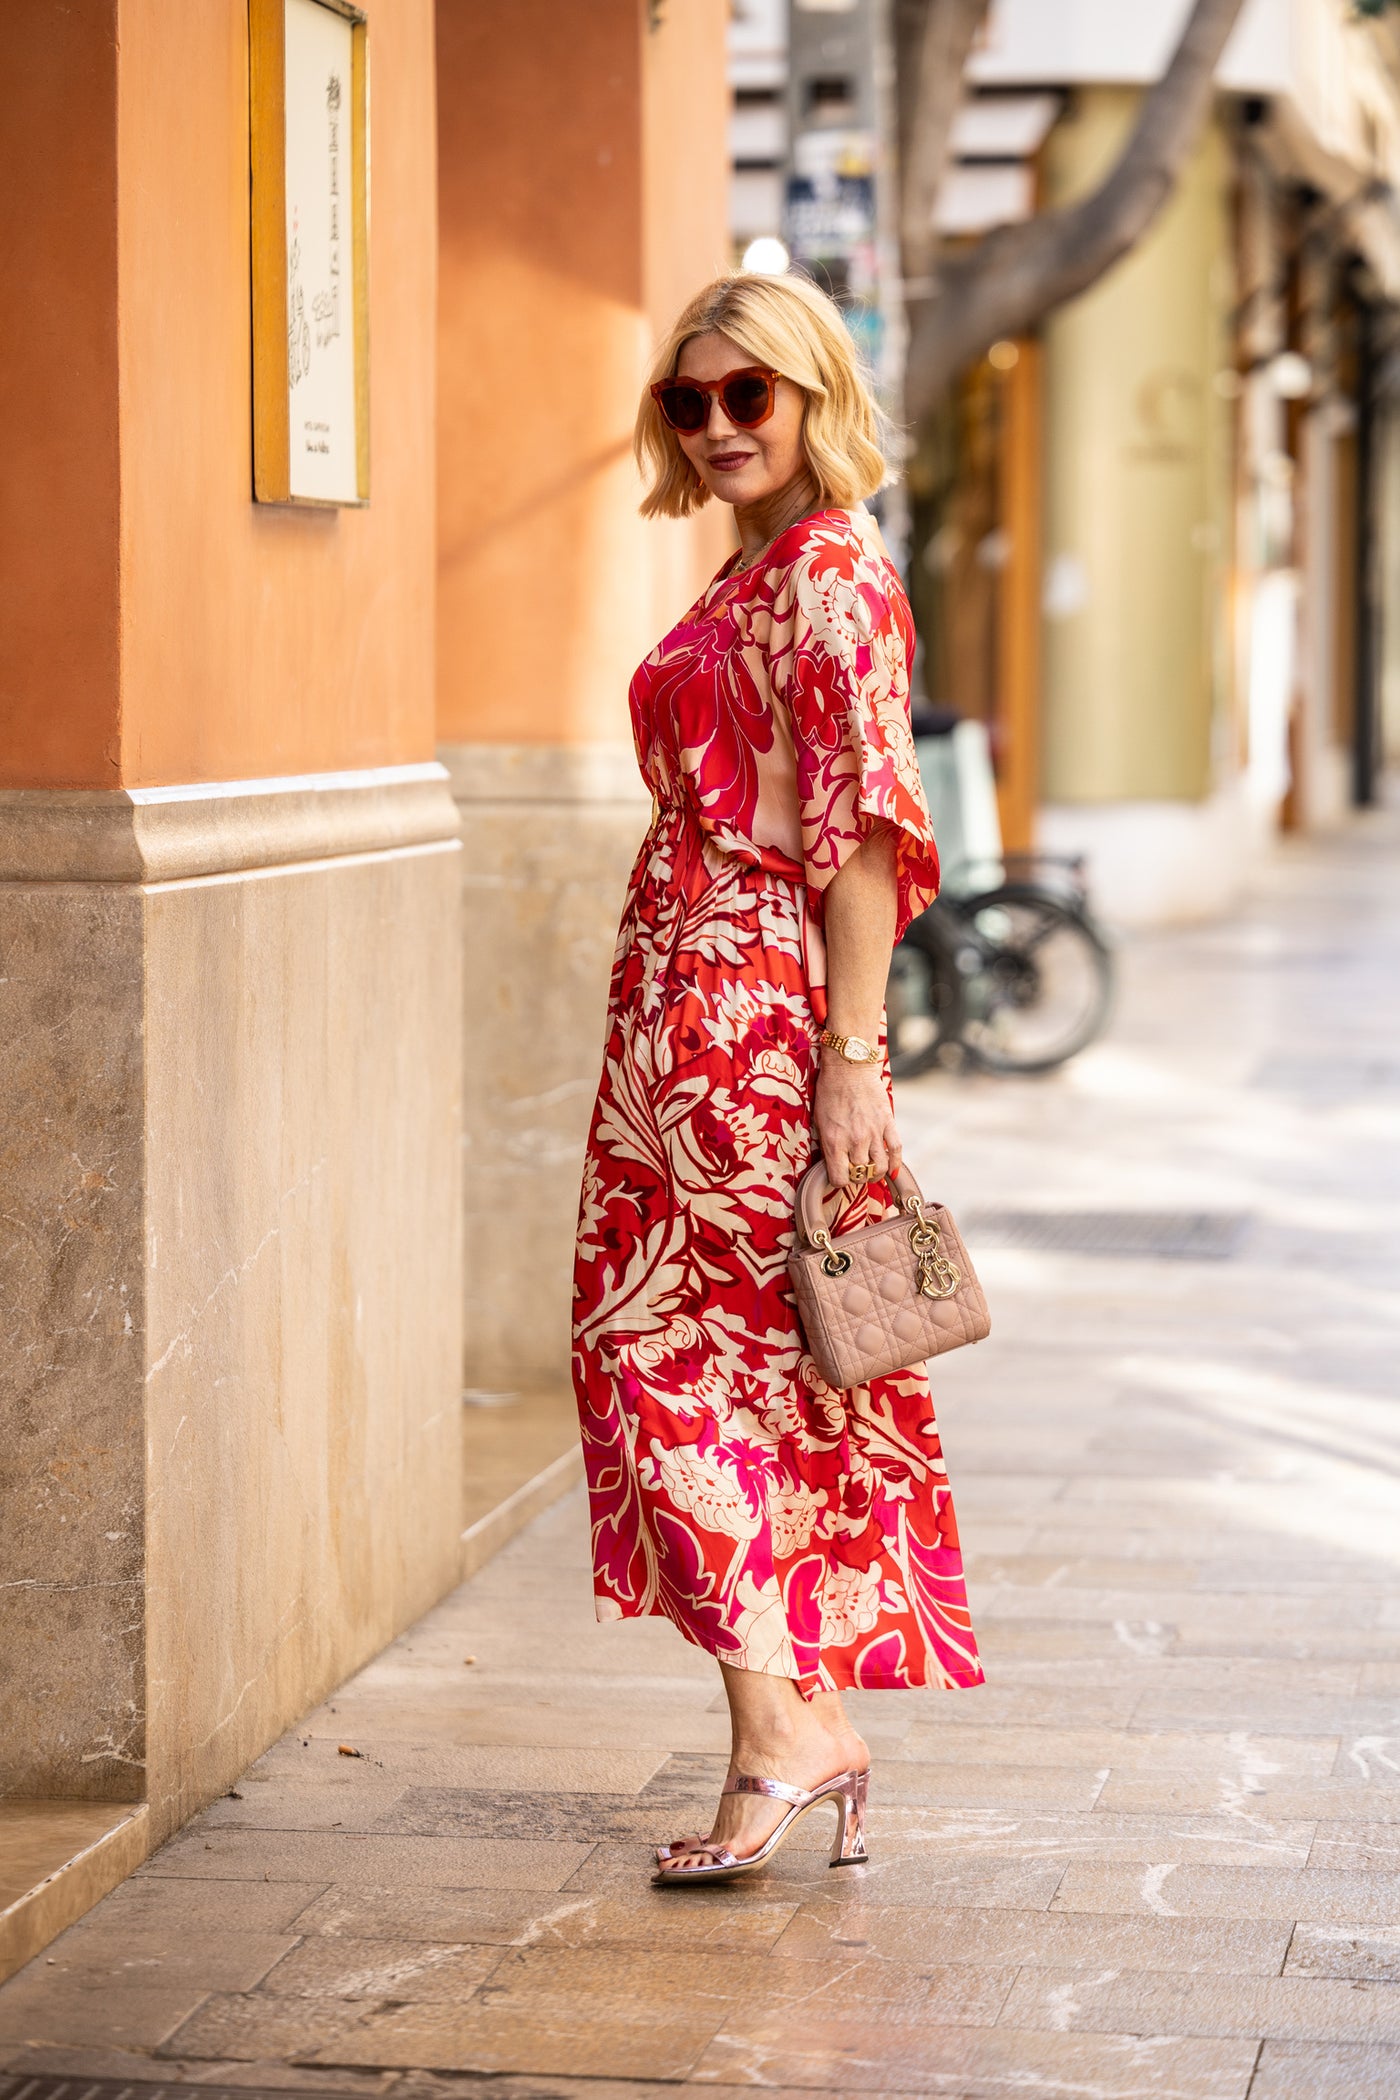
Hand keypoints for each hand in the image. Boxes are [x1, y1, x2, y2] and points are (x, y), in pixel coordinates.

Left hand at [814, 1056, 903, 1193]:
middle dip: (857, 1176)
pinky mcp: (888, 1122)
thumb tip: (834, 1164)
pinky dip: (895, 1163)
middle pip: (860, 1175)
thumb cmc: (829, 1092)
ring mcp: (873, 1132)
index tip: (840, 1175)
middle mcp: (855, 1140)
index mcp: (834, 1142)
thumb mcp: (820, 1121)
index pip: (840, 1179)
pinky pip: (896, 1150)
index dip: (840, 1181)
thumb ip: (828, 1145)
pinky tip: (891, 1168)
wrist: (848, 1068)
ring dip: (876, 1174)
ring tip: (871, 1170)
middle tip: (855, 1171)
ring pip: (880, 1168)